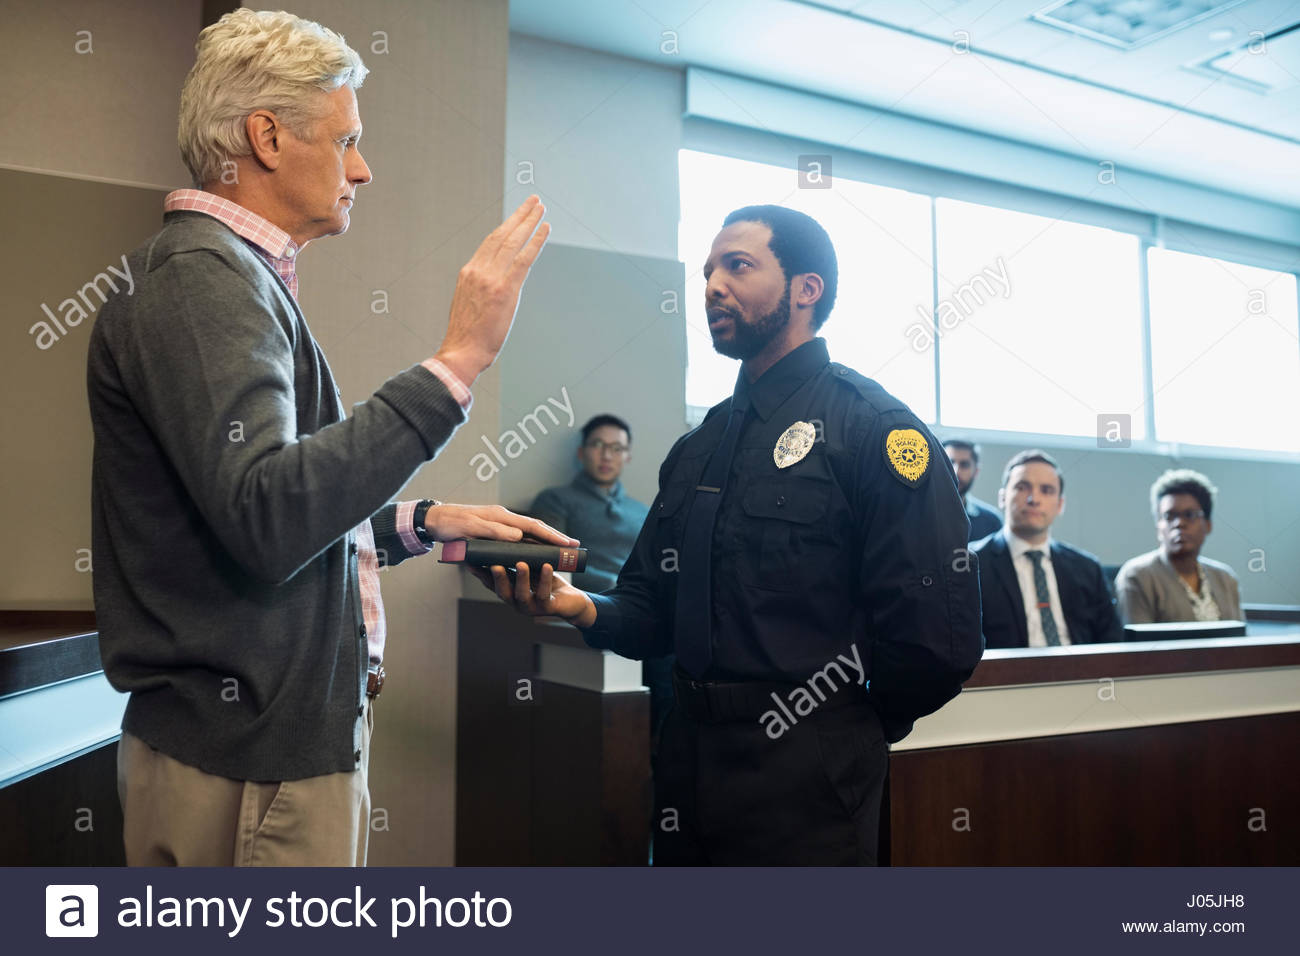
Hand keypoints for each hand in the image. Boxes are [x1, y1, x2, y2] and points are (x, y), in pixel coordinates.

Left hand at [424, 503, 576, 546]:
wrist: (434, 519)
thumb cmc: (450, 524)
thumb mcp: (471, 528)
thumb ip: (494, 532)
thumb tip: (519, 537)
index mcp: (502, 517)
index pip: (533, 527)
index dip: (551, 535)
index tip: (568, 544)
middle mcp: (504, 519)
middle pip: (535, 528)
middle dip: (555, 537)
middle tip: (573, 546)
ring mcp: (500, 524)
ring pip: (529, 533)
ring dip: (545, 541)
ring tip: (561, 550)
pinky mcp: (494, 530)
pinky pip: (518, 538)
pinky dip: (531, 544)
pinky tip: (537, 551)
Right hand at [434, 196, 549, 384]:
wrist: (461, 352)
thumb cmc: (466, 336)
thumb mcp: (469, 304)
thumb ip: (482, 289)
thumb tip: (496, 285)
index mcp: (468, 272)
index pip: (490, 243)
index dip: (505, 227)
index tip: (517, 216)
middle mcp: (478, 270)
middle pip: (502, 235)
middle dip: (519, 215)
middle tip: (533, 201)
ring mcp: (491, 278)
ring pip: (513, 241)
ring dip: (529, 221)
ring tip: (541, 208)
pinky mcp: (505, 289)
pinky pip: (524, 259)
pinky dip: (536, 241)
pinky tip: (545, 229)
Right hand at [469, 562, 596, 627]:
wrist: (571, 600)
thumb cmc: (547, 581)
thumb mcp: (530, 568)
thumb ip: (516, 559)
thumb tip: (504, 538)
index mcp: (509, 591)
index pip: (491, 583)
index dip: (480, 574)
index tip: (471, 562)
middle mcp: (516, 601)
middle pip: (502, 591)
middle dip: (498, 577)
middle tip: (494, 564)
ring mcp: (531, 607)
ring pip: (522, 595)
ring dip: (521, 578)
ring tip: (521, 563)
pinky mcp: (547, 608)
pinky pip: (544, 594)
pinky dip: (545, 579)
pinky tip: (546, 565)